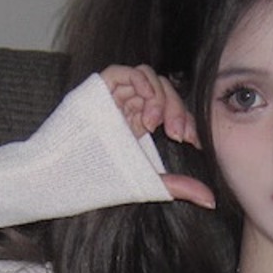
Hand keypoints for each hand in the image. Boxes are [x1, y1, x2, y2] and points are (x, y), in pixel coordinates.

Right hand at [101, 65, 214, 209]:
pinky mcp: (99, 88)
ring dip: (160, 98)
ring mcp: (113, 96)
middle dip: (177, 110)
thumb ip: (178, 186)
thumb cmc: (97, 183)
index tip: (193, 141)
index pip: (169, 109)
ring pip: (149, 78)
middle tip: (178, 135)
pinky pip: (127, 72)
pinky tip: (148, 110)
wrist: (61, 177)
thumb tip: (211, 200)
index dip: (185, 120)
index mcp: (137, 125)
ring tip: (156, 125)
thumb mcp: (146, 183)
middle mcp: (127, 107)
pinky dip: (143, 84)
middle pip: (164, 92)